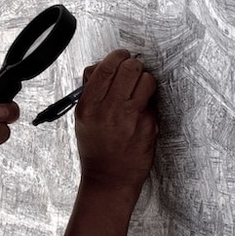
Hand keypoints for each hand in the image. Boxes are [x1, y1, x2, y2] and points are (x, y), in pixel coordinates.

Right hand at [75, 50, 157, 189]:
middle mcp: (109, 109)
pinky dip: (148, 102)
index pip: (106, 67)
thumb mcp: (82, 118)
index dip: (117, 56)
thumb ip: (91, 90)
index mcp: (89, 105)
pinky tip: (141, 112)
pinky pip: (152, 101)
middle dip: (134, 65)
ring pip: (147, 80)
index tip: (122, 56)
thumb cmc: (95, 147)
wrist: (109, 178)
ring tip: (139, 89)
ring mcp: (131, 117)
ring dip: (144, 80)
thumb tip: (102, 66)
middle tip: (133, 70)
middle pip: (130, 68)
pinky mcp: (149, 126)